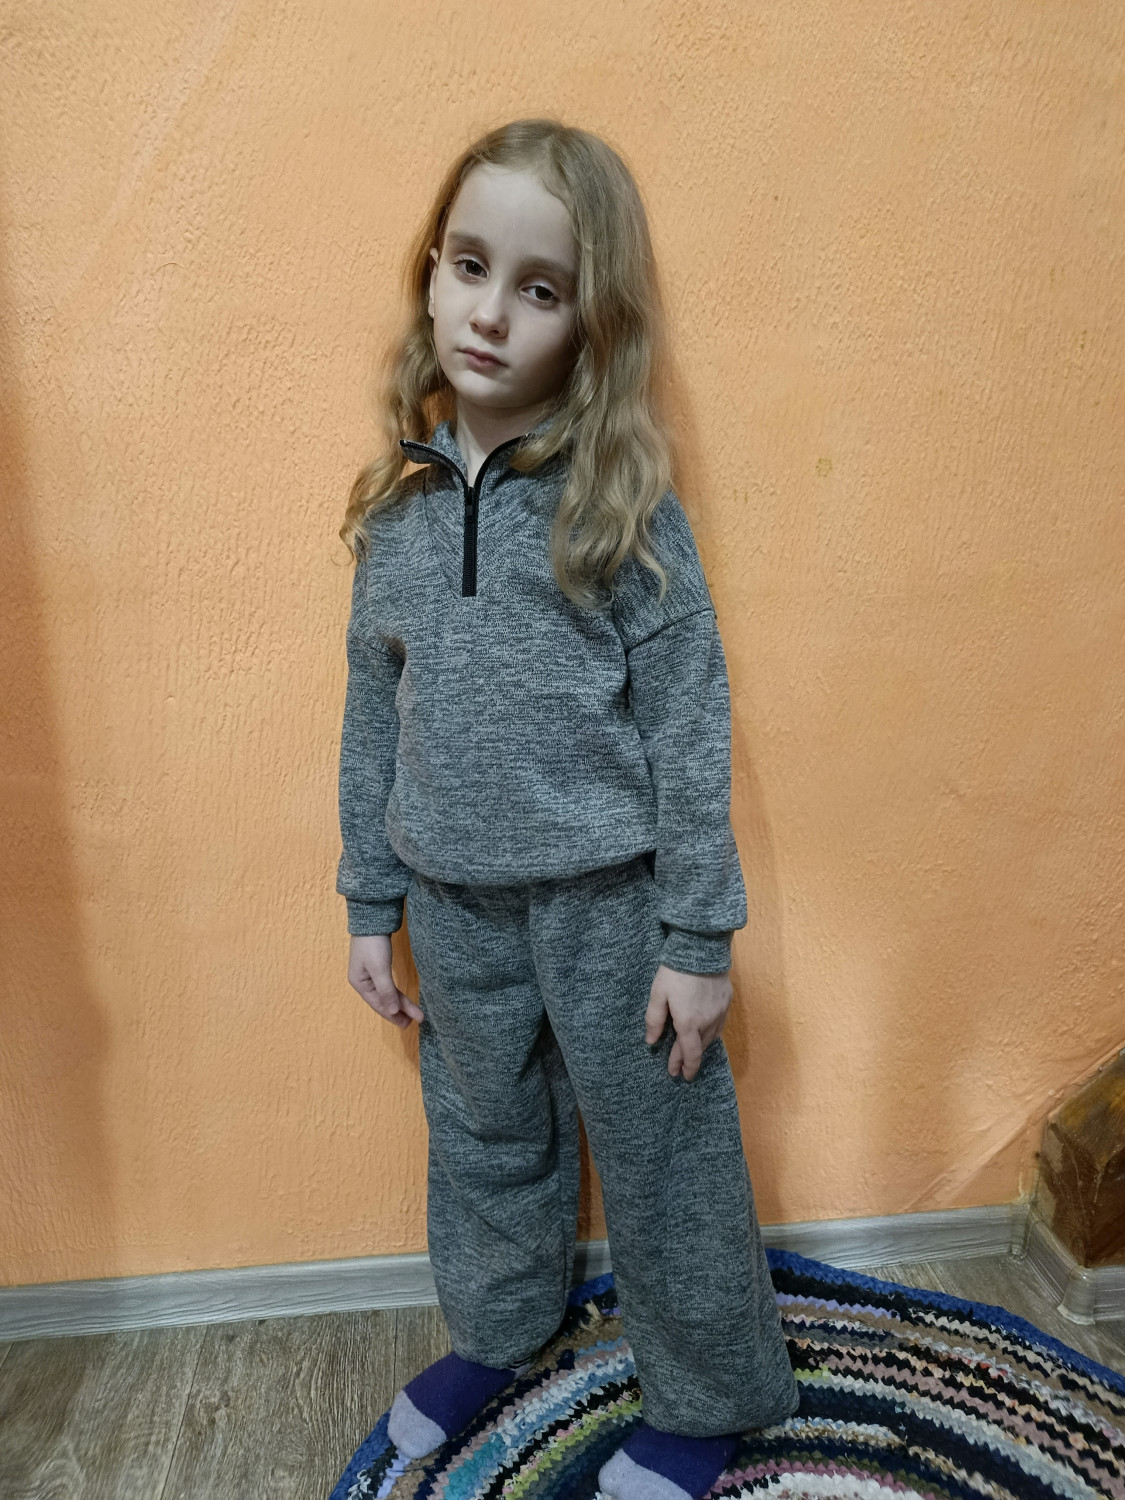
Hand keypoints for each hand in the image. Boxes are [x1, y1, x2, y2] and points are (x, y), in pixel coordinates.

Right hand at [348, 933, 423, 1028]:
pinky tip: (402, 999)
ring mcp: (370, 974)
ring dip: (400, 1003)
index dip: (393, 1015)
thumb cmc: (373, 944)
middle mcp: (363, 982)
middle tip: (415, 1021)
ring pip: (387, 993)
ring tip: (413, 1014)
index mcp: (360, 984)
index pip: (379, 1005)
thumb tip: (392, 1011)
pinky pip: (388, 986)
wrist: (372, 918)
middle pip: (383, 1001)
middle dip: (399, 1011)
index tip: (409, 1024)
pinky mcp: (378, 967)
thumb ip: (386, 991)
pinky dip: (396, 993)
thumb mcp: (379, 969)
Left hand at [644, 964, 731, 1080]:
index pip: (689, 1054)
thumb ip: (654, 1020)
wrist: (702, 949)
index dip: (684, 1067)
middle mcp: (707, 1022)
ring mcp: (720, 1012)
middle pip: (699, 1048)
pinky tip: (705, 1032)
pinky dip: (710, 1033)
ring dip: (700, 1047)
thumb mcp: (658, 994)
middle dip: (689, 1059)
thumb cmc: (676, 971)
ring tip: (690, 1051)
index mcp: (689, 1023)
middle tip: (679, 1067)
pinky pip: (719, 1025)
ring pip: (711, 1038)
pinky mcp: (727, 1001)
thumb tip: (651, 1041)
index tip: (678, 1075)